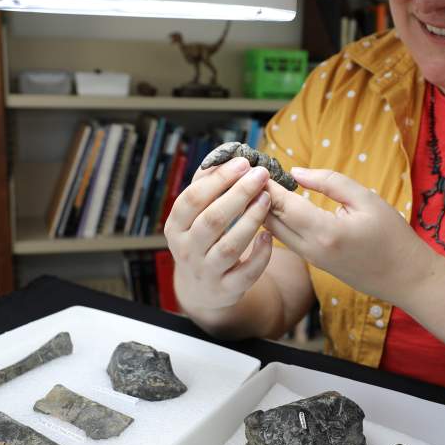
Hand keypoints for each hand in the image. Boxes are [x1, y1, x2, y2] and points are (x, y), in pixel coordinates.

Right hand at [164, 155, 274, 311]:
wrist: (202, 288)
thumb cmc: (202, 238)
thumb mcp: (195, 215)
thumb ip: (207, 185)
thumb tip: (224, 154)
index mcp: (175, 227)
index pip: (192, 199)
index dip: (218, 179)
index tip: (242, 163)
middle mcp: (186, 250)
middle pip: (212, 221)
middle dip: (239, 194)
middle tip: (261, 175)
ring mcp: (206, 272)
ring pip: (230, 247)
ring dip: (251, 220)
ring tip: (267, 198)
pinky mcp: (226, 290)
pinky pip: (246, 273)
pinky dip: (260, 255)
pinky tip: (269, 236)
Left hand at [263, 167, 433, 303]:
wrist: (405, 278)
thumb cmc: (392, 236)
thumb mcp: (367, 199)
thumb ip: (330, 182)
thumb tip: (296, 172)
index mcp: (326, 232)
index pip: (283, 205)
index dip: (266, 184)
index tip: (253, 165)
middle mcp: (311, 249)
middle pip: (269, 221)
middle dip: (256, 196)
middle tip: (247, 172)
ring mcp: (310, 260)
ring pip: (273, 233)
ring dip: (262, 209)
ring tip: (255, 185)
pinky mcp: (313, 263)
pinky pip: (285, 240)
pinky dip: (274, 221)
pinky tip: (272, 204)